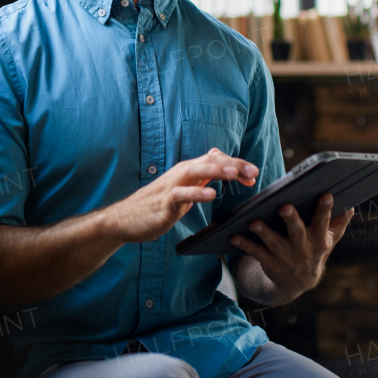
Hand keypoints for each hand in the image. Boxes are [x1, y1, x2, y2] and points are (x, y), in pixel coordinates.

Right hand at [103, 149, 257, 243]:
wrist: (123, 219)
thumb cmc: (155, 204)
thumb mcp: (182, 188)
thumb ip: (200, 175)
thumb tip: (218, 158)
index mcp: (187, 171)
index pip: (216, 160)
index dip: (236, 165)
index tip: (253, 175)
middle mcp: (180, 173)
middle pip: (211, 161)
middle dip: (234, 165)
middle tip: (254, 171)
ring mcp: (171, 187)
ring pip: (197, 171)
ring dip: (217, 170)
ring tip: (235, 173)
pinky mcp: (164, 202)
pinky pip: (182, 194)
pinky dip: (197, 192)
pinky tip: (211, 194)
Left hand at [229, 193, 353, 300]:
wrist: (299, 282)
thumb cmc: (315, 252)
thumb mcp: (330, 240)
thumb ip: (339, 223)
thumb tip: (351, 205)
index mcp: (319, 240)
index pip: (323, 223)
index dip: (325, 210)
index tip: (326, 195)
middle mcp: (302, 249)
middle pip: (297, 232)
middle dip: (291, 220)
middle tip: (285, 206)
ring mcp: (285, 257)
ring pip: (273, 243)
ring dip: (263, 232)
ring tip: (253, 222)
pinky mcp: (269, 262)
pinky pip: (255, 252)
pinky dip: (244, 244)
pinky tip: (233, 235)